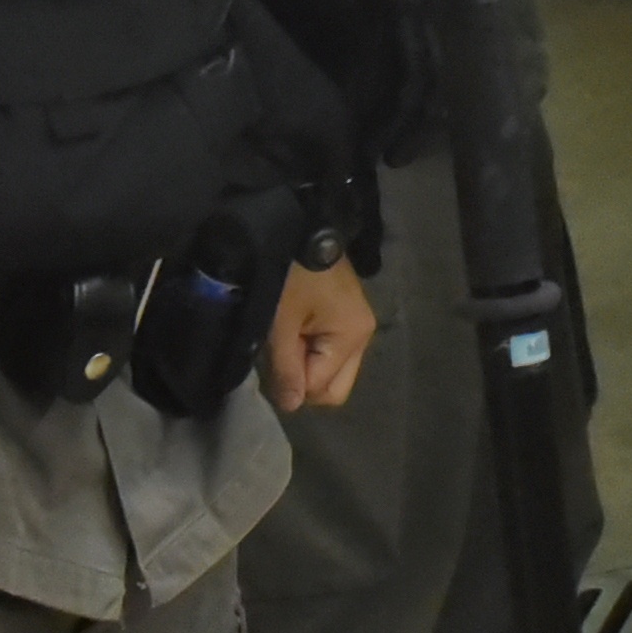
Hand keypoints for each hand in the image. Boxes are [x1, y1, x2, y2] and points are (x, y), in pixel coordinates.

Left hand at [265, 259, 375, 412]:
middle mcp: (364, 335)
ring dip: (306, 364)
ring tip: (285, 339)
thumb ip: (286, 370)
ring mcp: (358, 323)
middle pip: (336, 386)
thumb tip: (292, 406)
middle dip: (305, 381)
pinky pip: (331, 348)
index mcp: (352, 338)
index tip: (268, 363)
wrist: (301, 225)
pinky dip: (311, 348)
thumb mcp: (280, 325)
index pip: (321, 388)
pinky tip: (294, 329)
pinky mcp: (348, 312)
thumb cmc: (290, 276)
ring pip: (333, 369)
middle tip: (279, 358)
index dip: (291, 384)